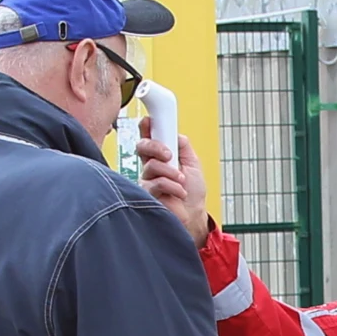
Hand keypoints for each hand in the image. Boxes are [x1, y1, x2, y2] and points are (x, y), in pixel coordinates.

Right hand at [137, 118, 208, 248]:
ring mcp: (147, 180)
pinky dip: (172, 186)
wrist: (194, 215)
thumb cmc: (193, 193)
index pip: (149, 138)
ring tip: (181, 181)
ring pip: (151, 165)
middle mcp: (151, 166)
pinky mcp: (146, 194)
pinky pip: (156, 183)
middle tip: (169, 155)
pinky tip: (179, 193)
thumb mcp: (193, 164)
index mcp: (161, 157)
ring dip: (171, 172)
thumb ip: (183, 147)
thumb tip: (175, 133)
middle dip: (156, 146)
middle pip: (142, 146)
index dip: (146, 127)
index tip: (150, 120)